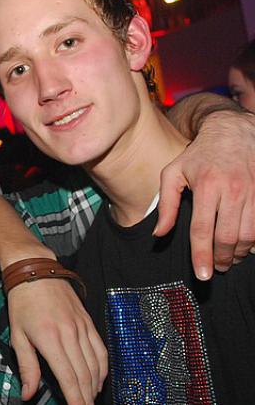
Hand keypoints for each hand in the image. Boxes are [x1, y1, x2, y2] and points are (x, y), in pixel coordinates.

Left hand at [8, 277, 106, 404]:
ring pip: (96, 364)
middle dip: (87, 400)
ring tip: (91, 402)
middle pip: (85, 375)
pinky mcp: (88, 321)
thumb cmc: (22, 303)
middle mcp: (70, 334)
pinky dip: (102, 368)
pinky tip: (98, 379)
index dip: (76, 401)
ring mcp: (82, 327)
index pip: (68, 378)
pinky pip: (101, 349)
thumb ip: (27, 367)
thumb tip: (28, 395)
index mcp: (50, 339)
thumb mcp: (17, 336)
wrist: (35, 270)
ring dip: (95, 387)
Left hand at [155, 110, 254, 278]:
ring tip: (230, 259)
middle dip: (222, 259)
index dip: (202, 255)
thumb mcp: (173, 173)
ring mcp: (254, 191)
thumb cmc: (199, 154)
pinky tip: (247, 246)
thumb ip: (166, 205)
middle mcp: (233, 190)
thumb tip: (159, 234)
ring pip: (250, 235)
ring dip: (240, 253)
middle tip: (216, 268)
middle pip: (229, 237)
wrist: (233, 130)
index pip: (203, 230)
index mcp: (207, 186)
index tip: (202, 274)